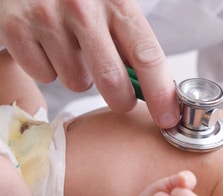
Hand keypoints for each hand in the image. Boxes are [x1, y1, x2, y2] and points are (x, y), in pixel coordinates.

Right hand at [0, 0, 179, 127]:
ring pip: (77, 82)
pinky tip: (48, 45)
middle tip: (120, 96)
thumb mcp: (112, 8)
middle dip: (120, 99)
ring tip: (73, 50)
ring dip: (80, 76)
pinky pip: (45, 75)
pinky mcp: (16, 28)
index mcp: (117, 2)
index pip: (147, 57)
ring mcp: (47, 17)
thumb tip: (155, 91)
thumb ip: (131, 45)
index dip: (161, 94)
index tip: (168, 119)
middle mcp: (83, 7)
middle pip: (112, 80)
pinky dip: (49, 68)